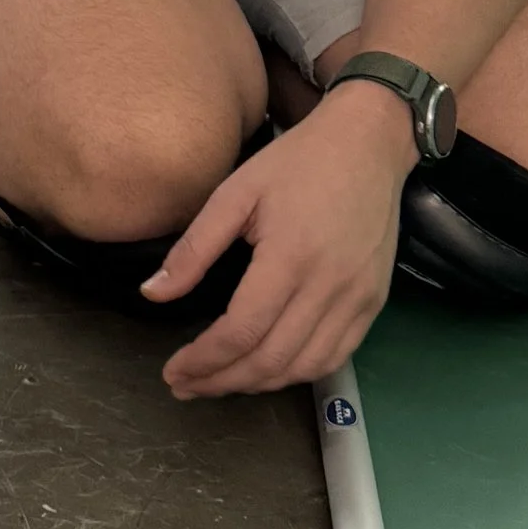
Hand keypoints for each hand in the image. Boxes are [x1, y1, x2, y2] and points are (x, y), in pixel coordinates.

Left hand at [144, 84, 417, 399]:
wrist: (369, 143)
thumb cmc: (297, 162)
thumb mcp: (235, 193)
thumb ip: (194, 249)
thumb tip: (152, 294)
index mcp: (290, 257)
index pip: (241, 331)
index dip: (203, 361)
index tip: (172, 371)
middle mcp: (329, 286)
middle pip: (271, 359)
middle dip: (223, 381)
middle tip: (186, 386)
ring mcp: (358, 298)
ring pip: (305, 367)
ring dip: (259, 384)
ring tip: (221, 381)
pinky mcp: (375, 302)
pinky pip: (337, 356)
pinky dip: (298, 373)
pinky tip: (269, 369)